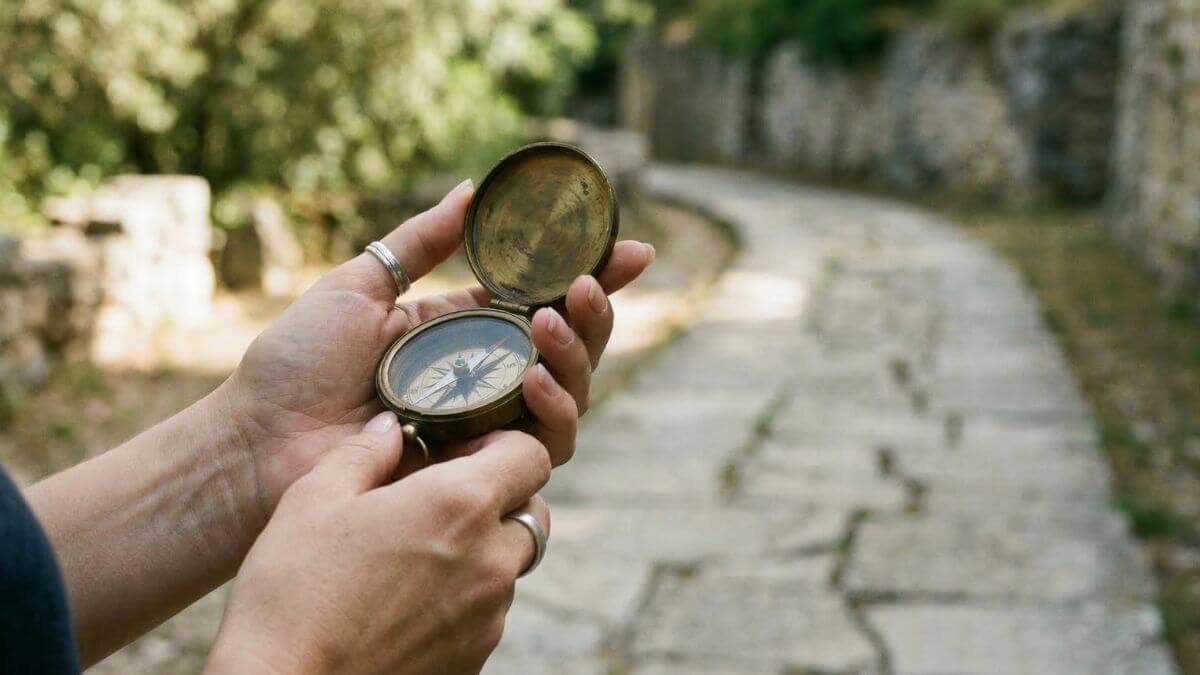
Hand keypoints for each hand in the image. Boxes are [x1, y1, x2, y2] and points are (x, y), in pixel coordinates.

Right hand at [205, 413, 551, 674]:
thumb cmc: (292, 592)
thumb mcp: (313, 499)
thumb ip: (364, 451)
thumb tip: (391, 426)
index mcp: (460, 505)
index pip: (532, 455)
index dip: (504, 444)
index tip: (463, 450)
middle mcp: (491, 559)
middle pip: (531, 511)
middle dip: (500, 497)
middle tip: (443, 498)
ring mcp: (489, 615)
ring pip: (509, 564)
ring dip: (481, 549)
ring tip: (416, 553)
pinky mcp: (476, 657)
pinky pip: (487, 612)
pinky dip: (464, 597)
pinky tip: (407, 600)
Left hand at [219, 180, 652, 534]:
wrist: (260, 441)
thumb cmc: (297, 365)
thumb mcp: (359, 285)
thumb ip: (420, 242)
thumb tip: (471, 189)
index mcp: (461, 331)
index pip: (541, 299)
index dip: (591, 275)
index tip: (630, 248)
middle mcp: (486, 378)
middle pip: (569, 346)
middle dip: (595, 313)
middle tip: (590, 284)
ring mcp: (488, 426)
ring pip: (571, 394)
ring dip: (578, 354)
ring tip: (555, 320)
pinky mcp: (485, 471)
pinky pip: (547, 444)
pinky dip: (553, 408)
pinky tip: (535, 376)